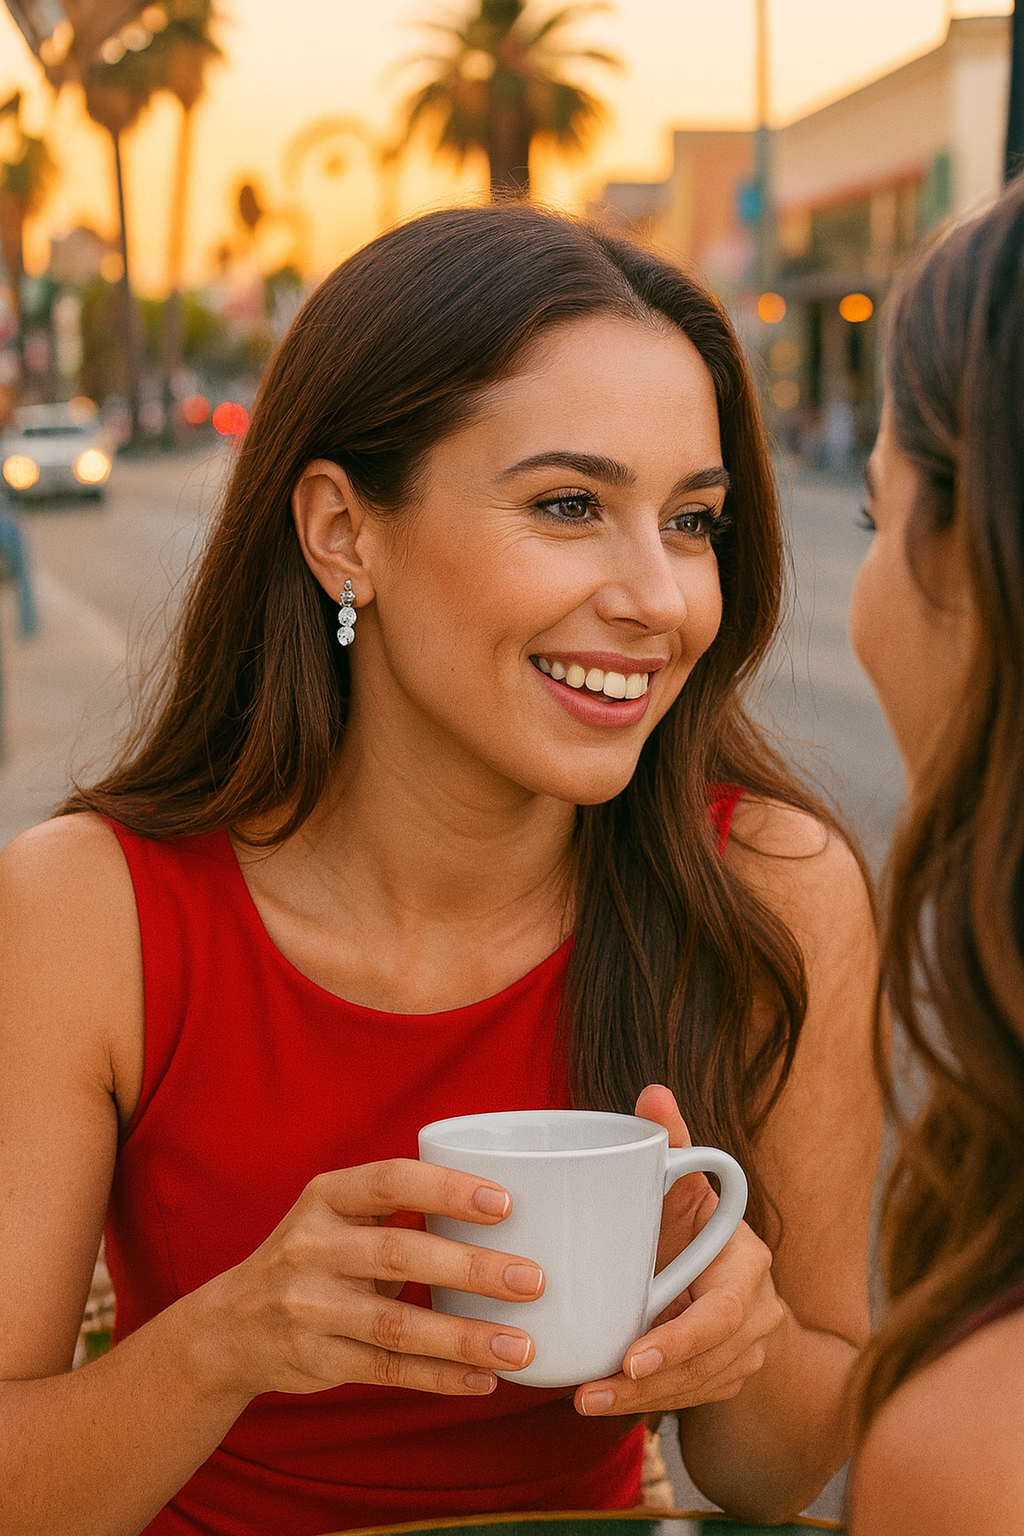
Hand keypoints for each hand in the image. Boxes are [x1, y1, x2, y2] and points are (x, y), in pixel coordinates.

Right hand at [200, 1159, 543, 1400]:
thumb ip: (396, 1207)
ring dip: (465, 1337)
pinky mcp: (315, 1359)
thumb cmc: (314, 1256)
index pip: (391, 1181)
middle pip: (400, 1254)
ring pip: (397, 1325)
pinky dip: (439, 1377)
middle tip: (532, 1280)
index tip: (504, 1204)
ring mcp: (309, 1307)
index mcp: (325, 1196)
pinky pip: (386, 1370)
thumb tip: (500, 1209)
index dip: (447, 1190)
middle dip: (472, 1269)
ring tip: (522, 1346)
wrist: (230, 1327)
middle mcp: (312, 1247)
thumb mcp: (336, 1214)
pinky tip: (484, 1379)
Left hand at [573, 1085, 783, 1417]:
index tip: (630, 1357)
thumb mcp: (684, 1188)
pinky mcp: (728, 1380)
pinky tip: (602, 1403)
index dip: (680, 1339)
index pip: (722, 1312)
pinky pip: (690, 1401)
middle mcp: (758, 1313)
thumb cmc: (692, 1223)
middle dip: (649, 1382)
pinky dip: (647, 1405)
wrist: (726, 1274)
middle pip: (707, 1362)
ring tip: (585, 1399)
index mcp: (746, 1265)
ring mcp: (747, 1353)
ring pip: (696, 1388)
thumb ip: (671, 1146)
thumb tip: (652, 1092)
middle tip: (591, 1392)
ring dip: (639, 1400)